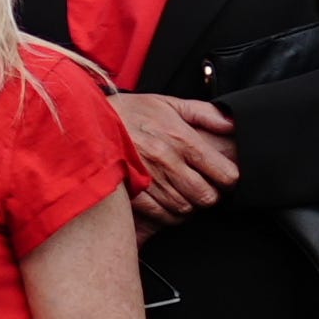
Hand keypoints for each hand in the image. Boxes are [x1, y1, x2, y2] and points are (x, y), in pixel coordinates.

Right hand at [109, 90, 241, 222]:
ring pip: (186, 208)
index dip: (228, 178)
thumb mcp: (167, 103)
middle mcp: (169, 162)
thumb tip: (232, 124)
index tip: (223, 176)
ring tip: (182, 193)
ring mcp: (150, 180)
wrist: (85, 121)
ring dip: (189, 204)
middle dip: (209, 194)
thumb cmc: (129, 113)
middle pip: (208, 196)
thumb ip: (204, 113)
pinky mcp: (133, 193)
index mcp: (183, 139)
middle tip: (202, 186)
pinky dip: (169, 214)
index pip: (226, 174)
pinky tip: (166, 202)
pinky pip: (163, 215)